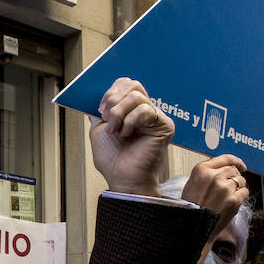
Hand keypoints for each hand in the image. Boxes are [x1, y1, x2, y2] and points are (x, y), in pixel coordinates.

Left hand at [89, 78, 173, 196]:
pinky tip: (127, 134)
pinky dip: (130, 121)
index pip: (126, 84)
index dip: (111, 92)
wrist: (122, 179)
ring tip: (116, 131)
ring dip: (119, 114)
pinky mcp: (164, 125)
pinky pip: (146, 110)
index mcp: (131, 110)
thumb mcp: (99, 129)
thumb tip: (101, 97)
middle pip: (132, 84)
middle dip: (113, 100)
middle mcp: (146, 110)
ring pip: (136, 96)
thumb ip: (101, 111)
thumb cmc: (113, 160)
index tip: (101, 111)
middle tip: (107, 119)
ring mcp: (156, 117)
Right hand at [180, 154, 248, 235]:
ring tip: (227, 198)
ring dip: (238, 188)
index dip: (236, 161)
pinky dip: (241, 197)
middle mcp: (214, 176)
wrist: (192, 227)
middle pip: (234, 170)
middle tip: (229, 189)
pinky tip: (231, 204)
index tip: (242, 166)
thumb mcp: (192, 183)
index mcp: (202, 170)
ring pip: (241, 181)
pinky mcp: (233, 200)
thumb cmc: (191, 207)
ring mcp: (224, 188)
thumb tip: (226, 169)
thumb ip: (207, 173)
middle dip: (234, 178)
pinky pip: (245, 192)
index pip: (225, 158)